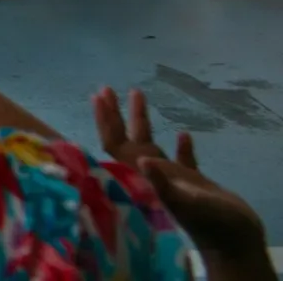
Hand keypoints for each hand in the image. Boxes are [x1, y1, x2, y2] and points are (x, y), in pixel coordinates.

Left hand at [93, 88, 268, 262]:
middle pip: (126, 140)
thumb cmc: (210, 223)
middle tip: (105, 88)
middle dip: (116, 115)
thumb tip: (143, 161)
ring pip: (150, 145)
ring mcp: (172, 180)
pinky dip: (181, 148)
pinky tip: (183, 135)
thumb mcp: (186, 204)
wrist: (235, 244)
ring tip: (138, 94)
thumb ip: (163, 184)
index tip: (98, 97)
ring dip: (143, 121)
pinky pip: (183, 161)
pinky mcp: (193, 185)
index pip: (115, 146)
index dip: (106, 122)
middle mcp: (151, 176)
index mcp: (142, 178)